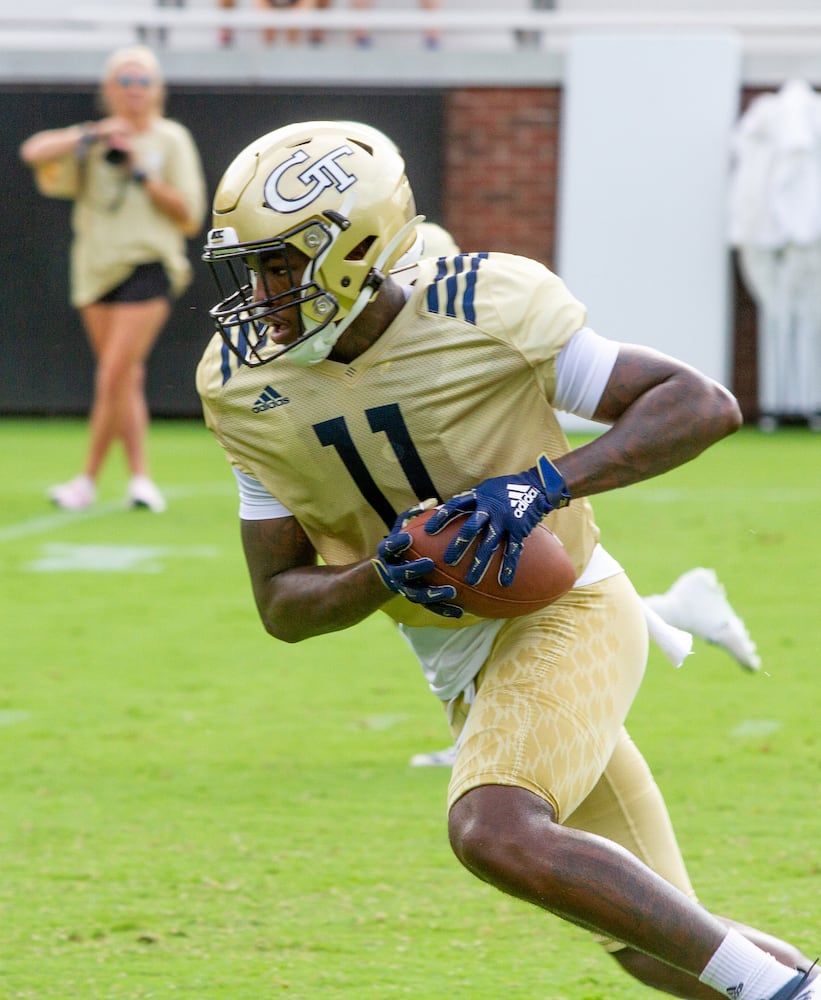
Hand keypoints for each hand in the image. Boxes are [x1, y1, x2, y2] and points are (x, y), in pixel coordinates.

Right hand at [371, 509, 462, 618]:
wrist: (388, 571)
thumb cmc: (402, 544)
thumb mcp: (404, 527)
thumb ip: (415, 514)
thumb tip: (433, 500)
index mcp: (388, 553)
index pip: (389, 548)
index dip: (396, 544)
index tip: (408, 538)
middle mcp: (393, 572)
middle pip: (402, 574)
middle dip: (414, 569)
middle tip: (429, 564)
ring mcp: (403, 589)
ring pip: (416, 595)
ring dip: (433, 594)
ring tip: (451, 592)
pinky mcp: (415, 600)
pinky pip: (430, 607)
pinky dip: (444, 610)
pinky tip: (461, 612)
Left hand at [424, 454, 570, 586]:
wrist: (536, 486)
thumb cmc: (506, 488)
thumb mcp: (486, 488)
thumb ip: (470, 500)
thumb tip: (447, 508)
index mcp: (479, 497)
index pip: (456, 506)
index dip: (441, 517)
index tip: (428, 531)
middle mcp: (491, 509)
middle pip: (471, 528)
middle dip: (459, 545)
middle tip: (447, 562)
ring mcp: (505, 520)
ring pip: (490, 544)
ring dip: (480, 563)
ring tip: (471, 582)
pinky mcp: (519, 530)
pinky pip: (513, 551)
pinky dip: (509, 567)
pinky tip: (504, 583)